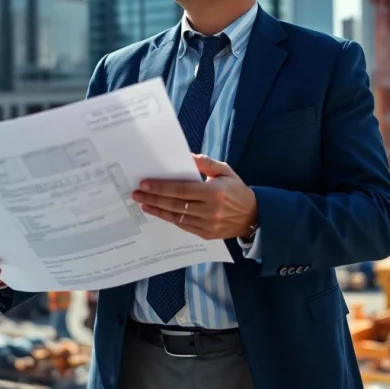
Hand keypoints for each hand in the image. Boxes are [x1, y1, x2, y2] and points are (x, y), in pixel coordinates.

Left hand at [132, 154, 257, 239]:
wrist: (253, 217)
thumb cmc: (237, 190)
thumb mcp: (225, 171)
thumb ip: (206, 163)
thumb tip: (186, 156)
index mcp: (214, 193)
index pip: (181, 190)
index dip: (161, 187)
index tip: (145, 184)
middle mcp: (209, 211)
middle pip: (174, 204)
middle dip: (153, 198)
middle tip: (136, 194)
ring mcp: (207, 225)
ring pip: (176, 217)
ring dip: (158, 210)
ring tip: (143, 203)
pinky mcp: (206, 234)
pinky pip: (183, 226)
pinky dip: (169, 219)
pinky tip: (159, 212)